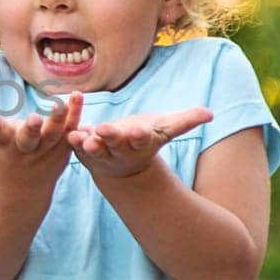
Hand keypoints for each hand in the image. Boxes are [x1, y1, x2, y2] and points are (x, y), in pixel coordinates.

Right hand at [0, 92, 83, 193]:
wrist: (22, 194)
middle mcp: (24, 149)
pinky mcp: (61, 150)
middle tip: (34, 118)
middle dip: (31, 129)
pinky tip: (78, 97)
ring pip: (54, 134)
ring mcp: (45, 151)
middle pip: (28, 138)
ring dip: (60, 118)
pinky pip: (69, 131)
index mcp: (1, 145)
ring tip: (64, 101)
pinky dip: (75, 116)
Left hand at [67, 107, 212, 178]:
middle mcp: (121, 149)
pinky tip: (69, 134)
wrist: (122, 164)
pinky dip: (74, 140)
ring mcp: (102, 152)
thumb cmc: (144, 138)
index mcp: (141, 142)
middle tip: (105, 130)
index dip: (141, 135)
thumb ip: (185, 121)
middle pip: (117, 143)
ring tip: (84, 138)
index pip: (143, 139)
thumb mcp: (164, 129)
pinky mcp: (84, 151)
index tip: (140, 131)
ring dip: (90, 143)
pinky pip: (78, 145)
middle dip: (112, 136)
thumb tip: (210, 114)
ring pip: (96, 149)